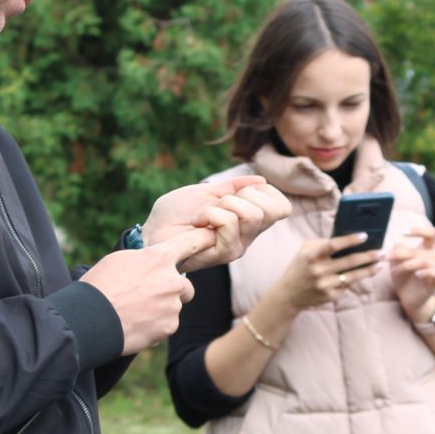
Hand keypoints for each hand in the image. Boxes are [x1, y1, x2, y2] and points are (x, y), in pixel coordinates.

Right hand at [79, 231, 206, 354]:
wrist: (90, 319)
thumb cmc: (99, 286)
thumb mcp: (118, 260)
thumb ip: (143, 260)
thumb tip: (149, 264)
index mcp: (159, 259)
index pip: (190, 244)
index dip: (202, 240)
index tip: (212, 238)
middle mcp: (172, 281)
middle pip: (185, 287)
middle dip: (172, 292)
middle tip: (148, 298)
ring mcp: (172, 306)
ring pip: (174, 308)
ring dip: (161, 311)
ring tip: (135, 312)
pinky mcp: (169, 327)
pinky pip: (167, 326)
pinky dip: (155, 327)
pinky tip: (136, 325)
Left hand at [143, 176, 289, 271]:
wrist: (153, 231)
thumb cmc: (176, 214)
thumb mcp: (207, 192)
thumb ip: (234, 186)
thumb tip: (261, 179)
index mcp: (248, 221)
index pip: (282, 207)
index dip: (265, 192)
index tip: (239, 192)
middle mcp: (248, 236)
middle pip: (271, 210)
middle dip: (240, 197)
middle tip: (217, 205)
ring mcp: (238, 246)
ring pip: (251, 215)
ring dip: (222, 206)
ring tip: (203, 216)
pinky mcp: (223, 254)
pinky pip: (228, 223)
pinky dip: (210, 214)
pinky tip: (198, 222)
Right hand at [272, 236, 383, 312]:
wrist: (288, 295)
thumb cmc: (299, 268)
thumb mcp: (305, 251)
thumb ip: (323, 243)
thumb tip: (346, 237)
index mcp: (312, 256)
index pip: (333, 245)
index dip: (350, 240)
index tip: (365, 235)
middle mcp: (319, 271)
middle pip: (349, 262)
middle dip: (368, 256)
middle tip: (382, 252)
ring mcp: (325, 285)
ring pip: (353, 276)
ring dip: (369, 269)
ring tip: (380, 263)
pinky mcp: (330, 296)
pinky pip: (347, 285)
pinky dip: (355, 279)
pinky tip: (364, 273)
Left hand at [389, 230, 434, 322]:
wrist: (408, 299)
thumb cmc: (403, 278)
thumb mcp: (395, 263)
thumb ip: (397, 252)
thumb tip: (399, 243)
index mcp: (425, 249)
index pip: (431, 233)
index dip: (419, 230)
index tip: (402, 232)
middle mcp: (433, 256)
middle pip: (424, 247)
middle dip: (404, 252)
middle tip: (388, 258)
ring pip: (428, 260)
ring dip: (409, 264)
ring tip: (396, 271)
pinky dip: (428, 272)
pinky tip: (417, 274)